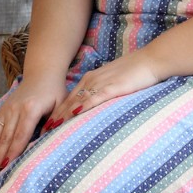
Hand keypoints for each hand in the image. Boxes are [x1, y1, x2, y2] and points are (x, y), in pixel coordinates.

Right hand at [0, 76, 67, 173]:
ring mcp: (6, 109)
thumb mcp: (61, 106)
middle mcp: (15, 109)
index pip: (21, 135)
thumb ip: (55, 122)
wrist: (42, 74)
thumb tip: (47, 143)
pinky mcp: (1, 109)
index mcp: (31, 109)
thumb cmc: (55, 92)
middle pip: (6, 137)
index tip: (5, 166)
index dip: (13, 152)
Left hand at [44, 55, 159, 128]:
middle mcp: (91, 81)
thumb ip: (103, 93)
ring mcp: (101, 84)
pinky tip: (74, 114)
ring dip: (63, 116)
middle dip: (55, 118)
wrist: (151, 60)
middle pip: (68, 102)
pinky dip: (82, 107)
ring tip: (51, 129)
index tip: (46, 126)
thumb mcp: (114, 82)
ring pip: (77, 102)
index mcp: (90, 80)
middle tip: (42, 132)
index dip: (57, 113)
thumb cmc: (135, 72)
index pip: (69, 99)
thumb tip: (95, 107)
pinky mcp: (113, 88)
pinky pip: (94, 99)